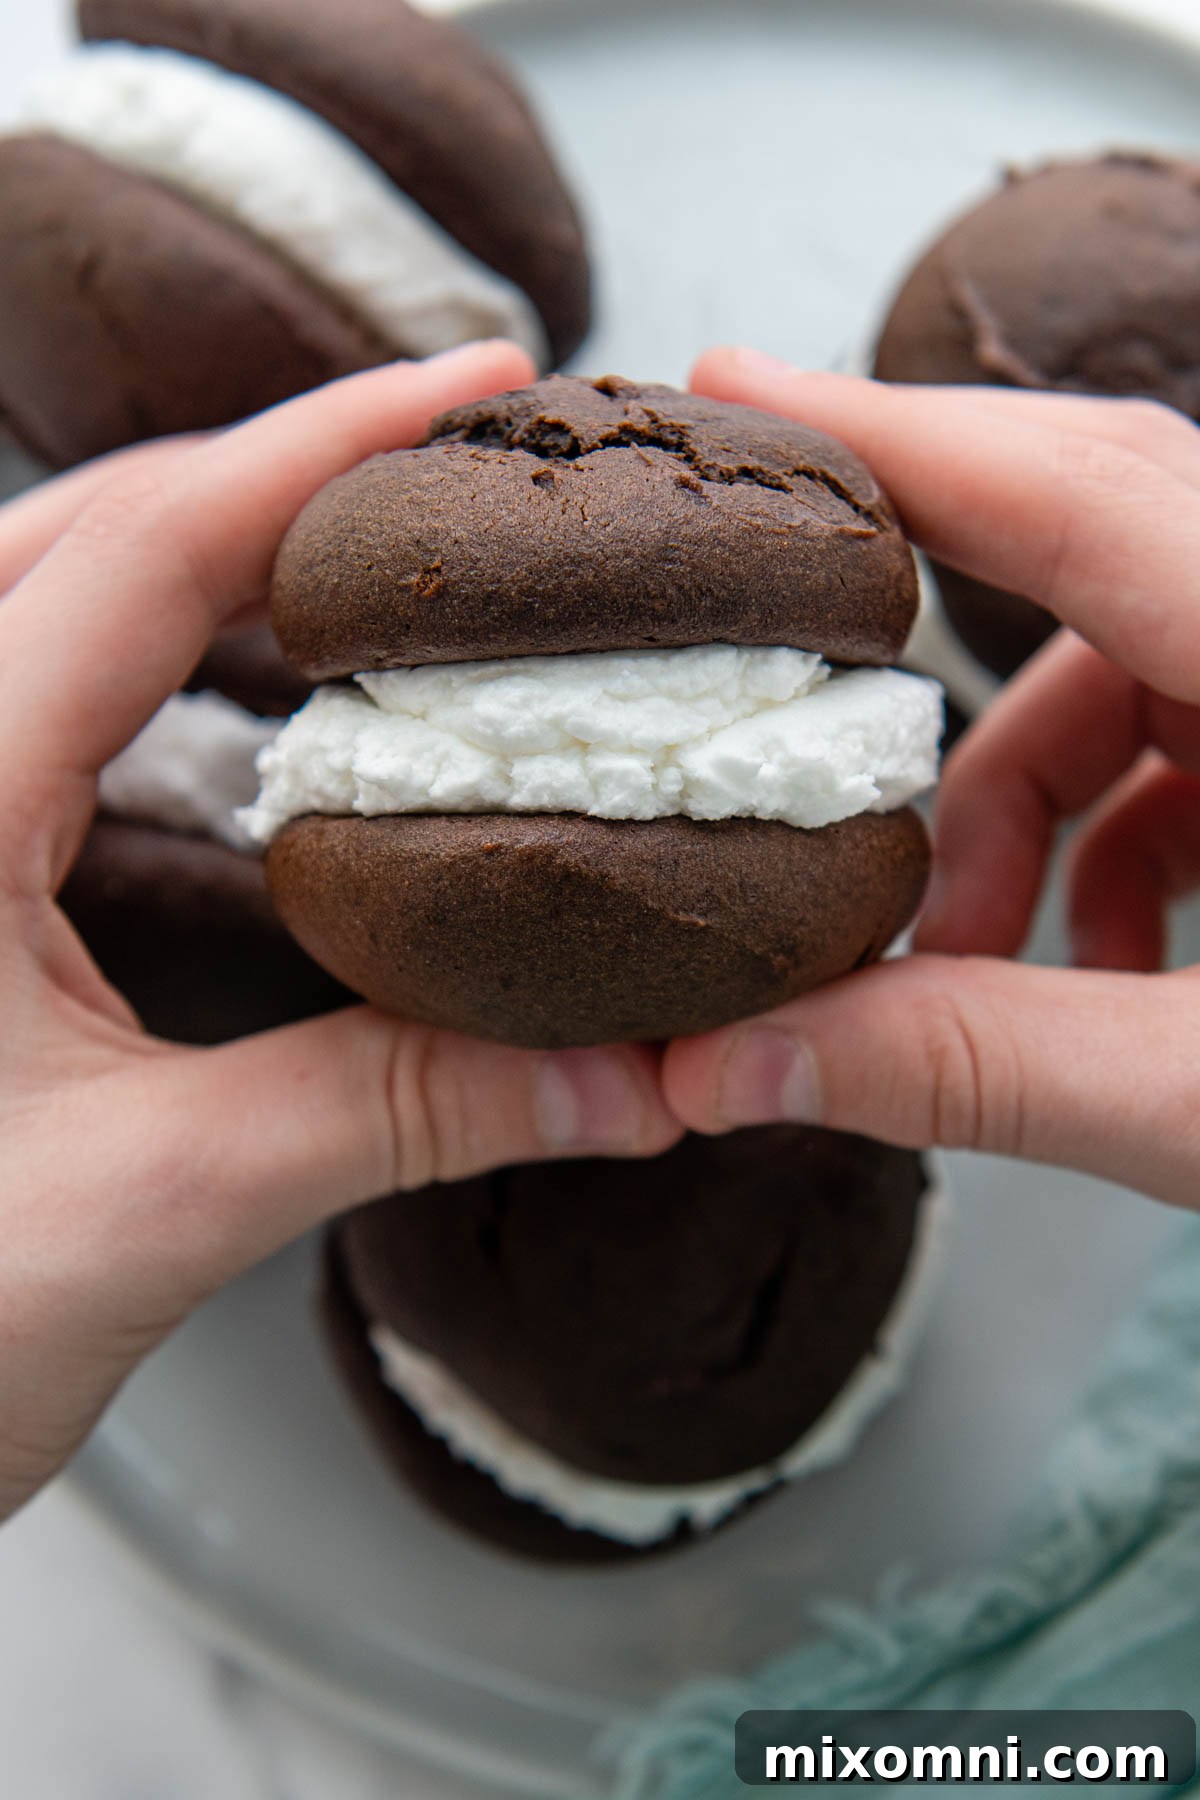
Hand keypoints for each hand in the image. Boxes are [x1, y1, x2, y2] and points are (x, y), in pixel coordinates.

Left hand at [0, 345, 678, 1519]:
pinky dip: (159, 639)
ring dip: (212, 537)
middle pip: (88, 527)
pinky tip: (253, 673)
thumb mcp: (157, 1209)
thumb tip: (636, 1078)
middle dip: (278, 465)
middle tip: (458, 446)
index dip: (320, 450)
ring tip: (378, 533)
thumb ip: (398, 1112)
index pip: (141, 552)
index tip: (478, 384)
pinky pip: (36, 685)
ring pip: (45, 589)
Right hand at [665, 350, 1199, 1208]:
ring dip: (1016, 801)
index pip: (1084, 488)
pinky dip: (1110, 836)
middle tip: (777, 652)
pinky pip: (1192, 731)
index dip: (894, 434)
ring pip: (1127, 663)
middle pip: (1092, 535)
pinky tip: (1092, 969)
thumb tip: (736, 1063)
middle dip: (924, 626)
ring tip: (966, 962)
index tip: (733, 390)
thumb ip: (979, 1068)